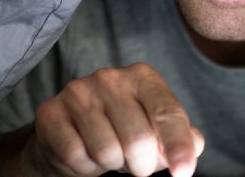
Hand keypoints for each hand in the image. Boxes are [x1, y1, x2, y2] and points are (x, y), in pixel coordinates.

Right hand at [26, 62, 204, 176]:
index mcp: (142, 77)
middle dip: (141, 166)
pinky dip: (84, 166)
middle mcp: (109, 77)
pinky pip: (77, 155)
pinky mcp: (51, 112)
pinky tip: (83, 152)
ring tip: (107, 152)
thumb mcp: (155, 131)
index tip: (184, 173)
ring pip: (107, 151)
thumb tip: (194, 146)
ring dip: (111, 165)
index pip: (167, 113)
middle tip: (135, 163)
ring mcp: (77, 92)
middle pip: (139, 140)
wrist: (69, 136)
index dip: (178, 146)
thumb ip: (181, 137)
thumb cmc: (122, 131)